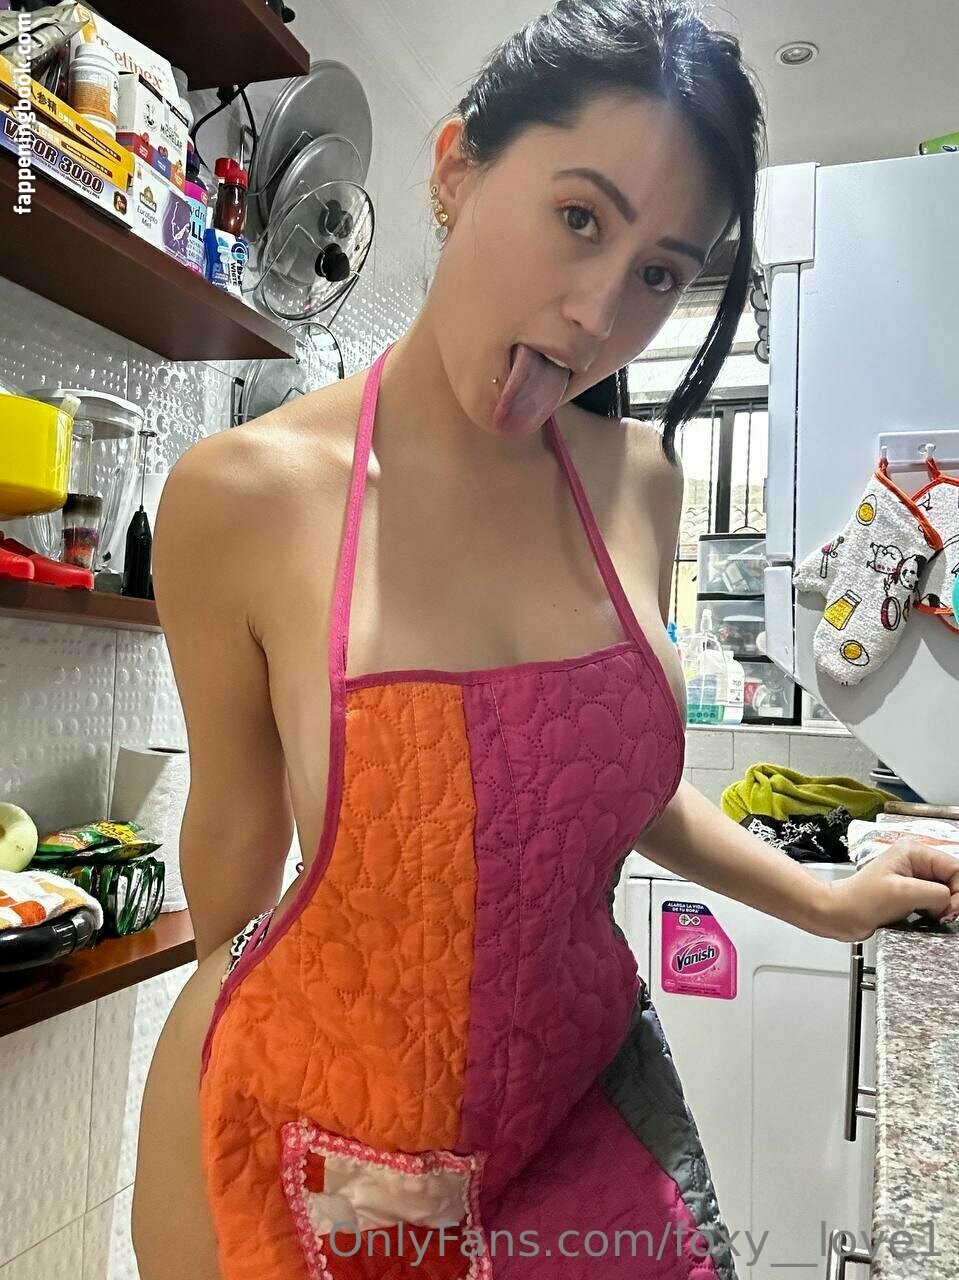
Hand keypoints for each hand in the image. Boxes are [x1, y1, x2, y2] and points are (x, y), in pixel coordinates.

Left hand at [824, 840, 958, 941]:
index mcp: (914, 853)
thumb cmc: (861, 900)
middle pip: (952, 880)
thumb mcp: (903, 893)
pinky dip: (936, 913)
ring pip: (945, 894)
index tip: (951, 910)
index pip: (955, 868)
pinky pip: (934, 903)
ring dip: (944, 908)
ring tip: (934, 918)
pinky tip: (927, 919)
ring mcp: (913, 880)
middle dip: (953, 900)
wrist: (840, 914)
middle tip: (943, 916)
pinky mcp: (910, 896)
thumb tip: (951, 901)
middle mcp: (916, 863)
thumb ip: (936, 893)